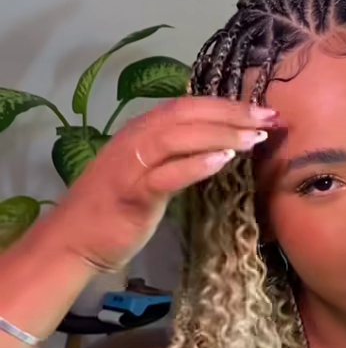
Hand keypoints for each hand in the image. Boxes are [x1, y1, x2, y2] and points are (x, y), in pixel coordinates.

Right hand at [49, 97, 278, 271]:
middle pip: (186, 114)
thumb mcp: (150, 174)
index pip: (188, 107)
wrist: (73, 241)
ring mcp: (131, 165)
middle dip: (231, 113)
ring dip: (219, 134)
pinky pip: (166, 175)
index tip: (264, 111)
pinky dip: (194, 165)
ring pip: (177, 137)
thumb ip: (177, 156)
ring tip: (254, 138)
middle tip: (270, 118)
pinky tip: (223, 161)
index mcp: (142, 132)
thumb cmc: (116, 209)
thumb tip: (218, 146)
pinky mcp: (132, 194)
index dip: (227, 106)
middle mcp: (135, 139)